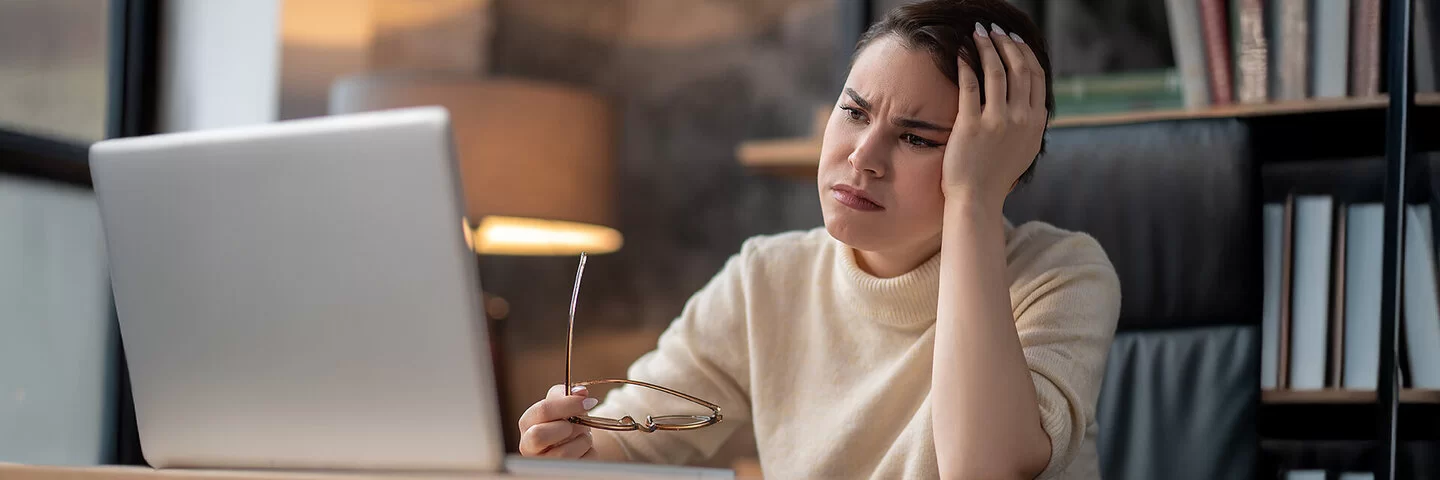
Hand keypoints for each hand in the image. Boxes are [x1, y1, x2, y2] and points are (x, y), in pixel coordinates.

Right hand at [517, 384, 599, 457]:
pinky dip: (589, 453)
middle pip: (539, 435)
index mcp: (527, 424)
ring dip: (583, 440)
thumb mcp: (561, 404)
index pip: (542, 411)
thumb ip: (566, 394)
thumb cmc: (564, 422)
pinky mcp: (558, 474)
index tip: (587, 402)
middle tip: (580, 424)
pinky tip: (583, 450)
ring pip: (564, 453)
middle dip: (568, 427)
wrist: (572, 444)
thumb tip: (580, 392)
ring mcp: (542, 464)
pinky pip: (581, 463)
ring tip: (582, 437)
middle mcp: (528, 446)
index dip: (567, 404)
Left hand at [943, 22, 1047, 207]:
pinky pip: (970, 85)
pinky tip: (959, 52)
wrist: (977, 198)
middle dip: (1006, 43)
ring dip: (986, 47)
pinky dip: (965, 64)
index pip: (1036, 76)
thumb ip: (1030, 123)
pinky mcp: (972, 125)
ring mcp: (998, 121)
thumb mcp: (1024, 148)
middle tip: (993, 30)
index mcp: (1036, 122)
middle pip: (1018, 68)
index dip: (1025, 52)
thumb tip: (1031, 102)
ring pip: (996, 71)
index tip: (1013, 40)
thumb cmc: (996, 174)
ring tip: (976, 34)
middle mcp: (1021, 118)